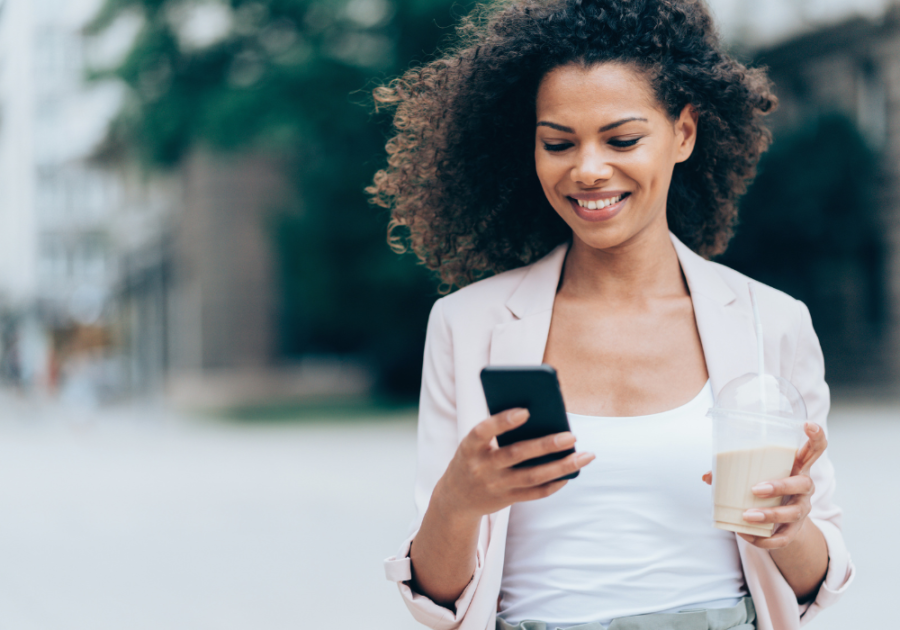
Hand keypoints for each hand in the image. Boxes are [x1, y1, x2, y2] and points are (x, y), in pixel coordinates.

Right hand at [435, 408, 594, 520]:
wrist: (455, 497)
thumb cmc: (473, 457)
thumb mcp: (475, 443)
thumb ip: (498, 431)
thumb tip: (540, 417)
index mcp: (469, 447)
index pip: (483, 431)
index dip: (502, 422)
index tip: (525, 411)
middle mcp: (481, 467)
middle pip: (516, 455)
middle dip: (545, 445)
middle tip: (572, 435)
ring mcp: (494, 486)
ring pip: (532, 477)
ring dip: (561, 467)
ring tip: (586, 456)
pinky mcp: (506, 500)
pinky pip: (534, 493)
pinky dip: (554, 484)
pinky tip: (571, 473)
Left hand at [702, 422, 826, 548]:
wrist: (784, 520)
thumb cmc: (769, 486)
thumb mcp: (756, 474)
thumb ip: (733, 471)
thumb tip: (707, 476)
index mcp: (797, 466)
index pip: (816, 449)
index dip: (816, 437)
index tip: (808, 425)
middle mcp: (805, 487)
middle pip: (803, 484)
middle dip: (780, 486)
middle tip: (756, 489)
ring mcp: (803, 509)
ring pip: (793, 512)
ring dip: (770, 515)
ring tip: (747, 516)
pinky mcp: (796, 530)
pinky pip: (784, 538)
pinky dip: (765, 539)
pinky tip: (746, 536)